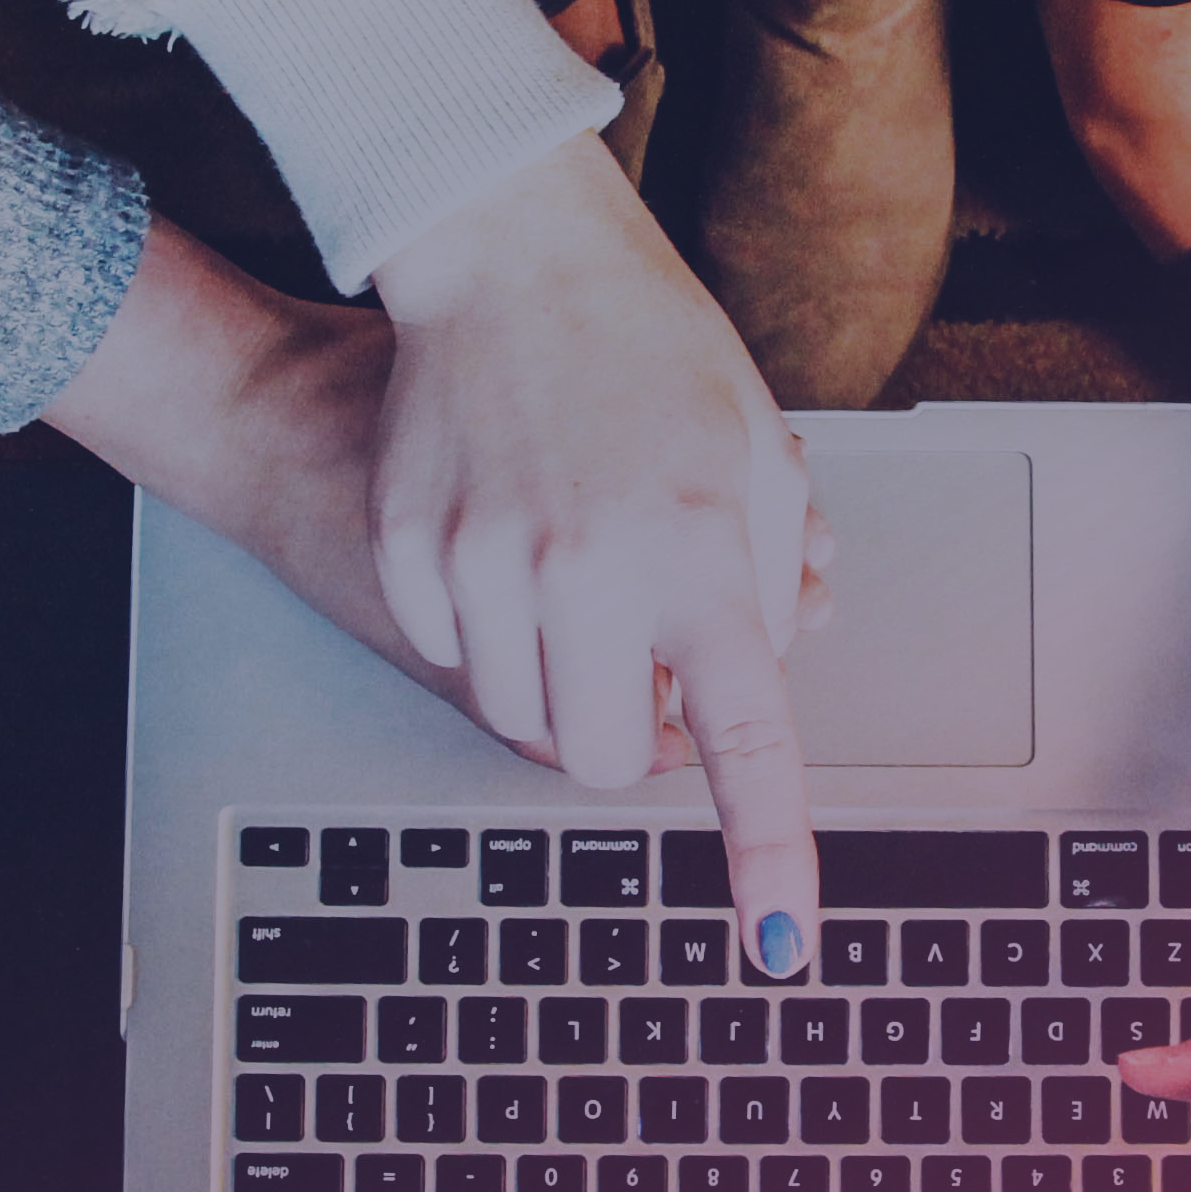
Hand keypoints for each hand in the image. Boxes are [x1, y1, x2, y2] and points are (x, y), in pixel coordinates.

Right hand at [366, 139, 828, 976]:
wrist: (507, 252)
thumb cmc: (649, 343)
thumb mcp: (756, 450)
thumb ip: (773, 577)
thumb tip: (770, 671)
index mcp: (701, 552)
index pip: (746, 739)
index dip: (769, 852)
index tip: (781, 939)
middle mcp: (590, 571)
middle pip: (602, 758)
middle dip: (630, 735)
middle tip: (646, 663)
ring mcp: (485, 563)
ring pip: (519, 715)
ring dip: (559, 680)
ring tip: (580, 576)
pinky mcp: (409, 547)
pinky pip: (452, 650)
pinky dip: (487, 624)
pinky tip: (508, 533)